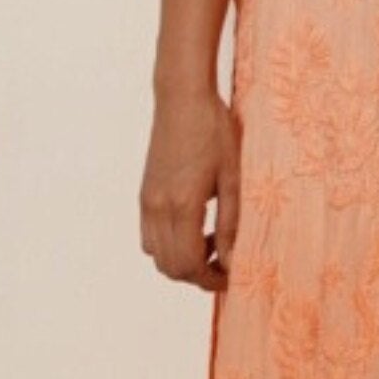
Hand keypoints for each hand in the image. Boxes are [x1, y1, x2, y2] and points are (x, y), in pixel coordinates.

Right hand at [140, 84, 240, 289]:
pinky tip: (195, 226)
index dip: (211, 279)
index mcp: (182, 205)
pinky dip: (170, 244)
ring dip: (182, 260)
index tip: (232, 276)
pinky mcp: (144, 194)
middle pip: (170, 267)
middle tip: (225, 263)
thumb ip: (231, 223)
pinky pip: (149, 236)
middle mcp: (157, 207)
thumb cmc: (214, 131)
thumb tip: (231, 260)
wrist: (182, 99)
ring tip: (211, 241)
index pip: (189, 265)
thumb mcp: (234, 178)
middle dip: (197, 274)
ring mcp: (147, 201)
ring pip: (156, 255)